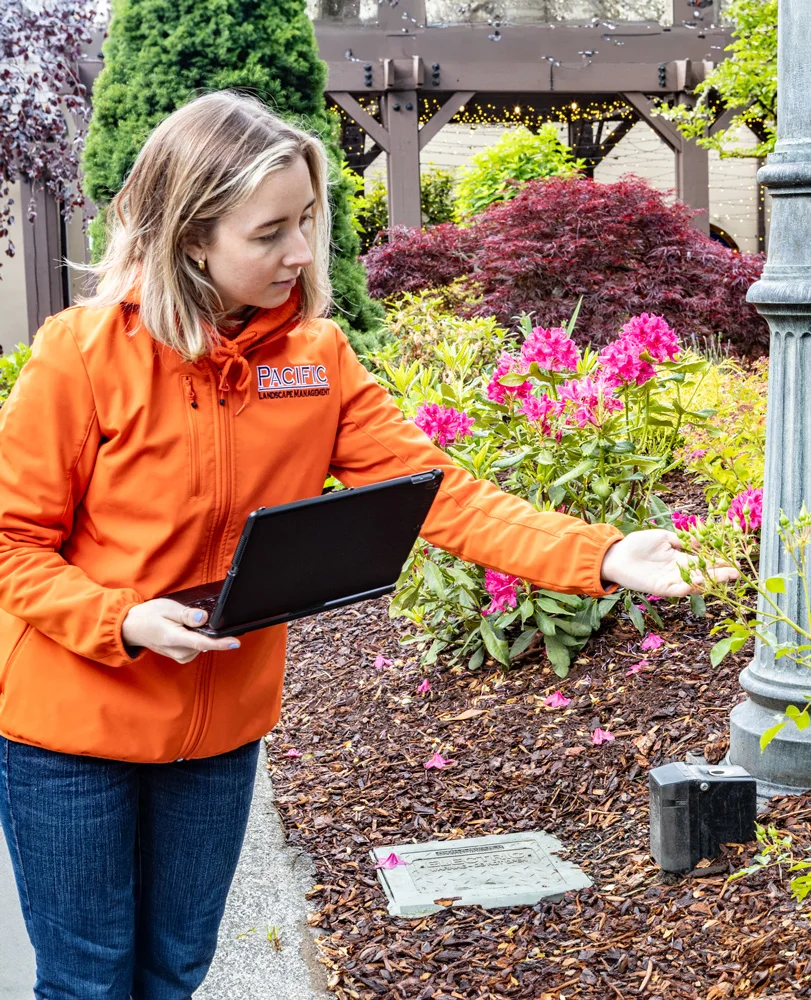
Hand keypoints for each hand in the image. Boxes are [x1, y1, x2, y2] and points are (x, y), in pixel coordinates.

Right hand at [121, 599, 240, 663]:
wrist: (132, 627)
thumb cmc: (149, 616)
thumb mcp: (167, 608)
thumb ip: (187, 614)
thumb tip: (204, 618)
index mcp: (173, 638)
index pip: (201, 643)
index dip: (221, 643)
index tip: (235, 642)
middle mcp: (178, 651)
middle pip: (205, 643)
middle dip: (208, 631)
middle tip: (193, 617)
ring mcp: (179, 656)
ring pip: (202, 645)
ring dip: (200, 634)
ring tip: (183, 622)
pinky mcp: (181, 656)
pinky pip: (197, 647)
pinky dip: (197, 638)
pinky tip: (186, 630)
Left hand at [600, 529, 738, 597]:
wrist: (616, 555)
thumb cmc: (637, 544)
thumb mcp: (662, 536)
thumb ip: (681, 539)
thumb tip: (699, 541)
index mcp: (680, 558)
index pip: (704, 561)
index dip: (718, 561)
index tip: (734, 560)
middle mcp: (678, 571)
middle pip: (704, 574)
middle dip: (720, 574)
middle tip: (737, 572)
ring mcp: (670, 580)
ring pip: (694, 584)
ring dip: (709, 581)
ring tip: (724, 577)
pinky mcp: (660, 588)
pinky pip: (677, 590)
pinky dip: (688, 588)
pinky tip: (700, 582)